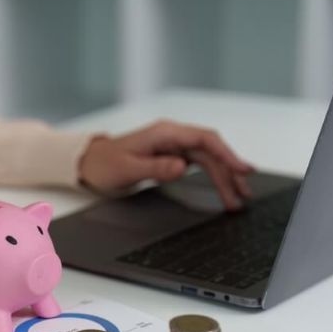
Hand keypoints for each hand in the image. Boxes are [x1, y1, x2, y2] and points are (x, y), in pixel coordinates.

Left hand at [78, 120, 253, 209]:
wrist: (90, 163)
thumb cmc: (105, 164)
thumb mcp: (128, 169)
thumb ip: (156, 168)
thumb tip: (183, 168)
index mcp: (164, 133)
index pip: (205, 140)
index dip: (226, 154)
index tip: (242, 169)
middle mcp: (172, 137)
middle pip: (210, 152)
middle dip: (229, 172)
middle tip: (243, 194)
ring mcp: (173, 146)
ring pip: (207, 160)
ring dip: (223, 177)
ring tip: (237, 198)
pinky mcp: (172, 157)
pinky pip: (200, 164)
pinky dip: (213, 176)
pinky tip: (224, 187)